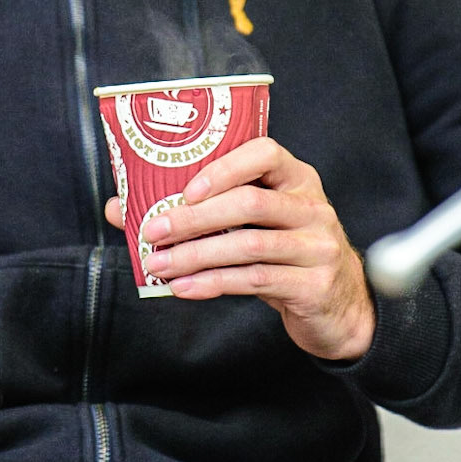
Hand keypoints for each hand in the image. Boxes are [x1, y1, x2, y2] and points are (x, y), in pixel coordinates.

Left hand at [104, 138, 375, 361]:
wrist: (339, 308)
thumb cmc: (285, 257)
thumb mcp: (252, 228)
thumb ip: (199, 213)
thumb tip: (121, 207)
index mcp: (297, 180)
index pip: (265, 153)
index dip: (223, 168)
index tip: (184, 188)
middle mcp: (312, 208)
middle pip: (249, 202)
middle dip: (194, 218)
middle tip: (153, 232)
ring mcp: (317, 247)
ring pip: (248, 244)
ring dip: (196, 255)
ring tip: (159, 264)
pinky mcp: (313, 285)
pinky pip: (255, 280)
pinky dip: (213, 283)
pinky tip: (185, 287)